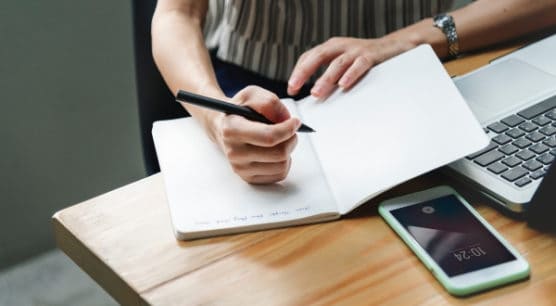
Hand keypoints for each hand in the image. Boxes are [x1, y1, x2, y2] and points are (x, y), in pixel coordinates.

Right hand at [210, 86, 300, 183]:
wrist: (224, 128)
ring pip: (282, 165)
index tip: (295, 122)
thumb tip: (285, 119)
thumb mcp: (251, 94)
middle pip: (279, 153)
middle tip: (290, 130)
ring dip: (288, 150)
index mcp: (232, 130)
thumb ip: (269, 102)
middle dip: (291, 139)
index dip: (288, 129)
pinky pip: (280, 174)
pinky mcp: (249, 178)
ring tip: (281, 140)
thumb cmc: (240, 111)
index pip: (268, 137)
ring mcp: (241, 168)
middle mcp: (234, 152)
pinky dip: (284, 162)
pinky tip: (275, 151)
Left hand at [287, 36, 415, 97]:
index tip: (291, 88)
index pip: (309, 57)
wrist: (394, 48)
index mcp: (331, 48)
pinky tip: (343, 85)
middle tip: (295, 86)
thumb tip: (314, 94)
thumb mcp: (343, 64)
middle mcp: (341, 46)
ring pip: (337, 63)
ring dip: (325, 78)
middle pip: (318, 56)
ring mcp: (356, 50)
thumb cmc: (366, 59)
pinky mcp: (371, 56)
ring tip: (316, 92)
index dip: (298, 71)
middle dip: (304, 72)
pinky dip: (350, 74)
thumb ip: (329, 75)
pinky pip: (359, 65)